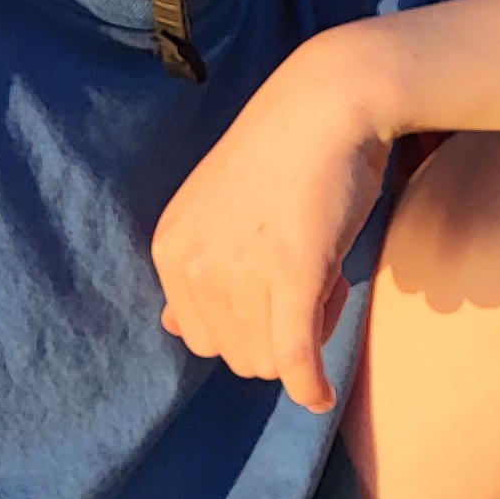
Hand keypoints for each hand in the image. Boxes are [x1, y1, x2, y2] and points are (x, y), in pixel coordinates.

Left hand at [149, 29, 399, 412]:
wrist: (329, 103)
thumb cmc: (284, 155)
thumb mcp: (215, 210)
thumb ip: (194, 270)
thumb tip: (171, 328)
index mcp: (170, 250)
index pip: (201, 338)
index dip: (250, 321)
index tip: (283, 278)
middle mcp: (193, 265)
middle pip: (235, 356)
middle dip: (279, 333)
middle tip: (312, 277)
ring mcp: (238, 272)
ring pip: (268, 361)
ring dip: (307, 335)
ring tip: (325, 276)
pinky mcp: (291, 276)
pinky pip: (295, 357)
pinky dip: (309, 385)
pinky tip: (319, 395)